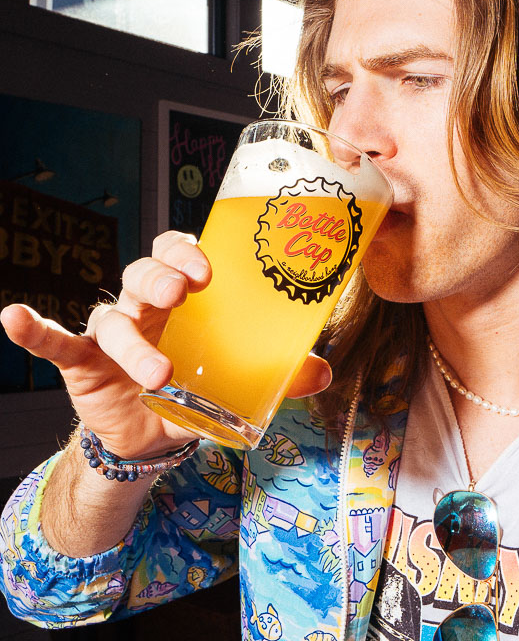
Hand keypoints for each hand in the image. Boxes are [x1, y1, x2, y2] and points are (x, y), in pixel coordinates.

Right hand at [0, 231, 331, 458]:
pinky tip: (14, 318)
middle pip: (144, 272)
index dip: (188, 250)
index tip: (209, 267)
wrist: (155, 434)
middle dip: (162, 276)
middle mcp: (145, 305)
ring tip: (158, 370)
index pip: (178, 253)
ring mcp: (111, 331)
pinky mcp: (82, 362)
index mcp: (183, 299)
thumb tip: (323, 372)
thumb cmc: (197, 388)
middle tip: (185, 291)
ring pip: (114, 318)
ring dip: (132, 340)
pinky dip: (35, 330)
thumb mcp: (238, 380)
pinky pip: (56, 341)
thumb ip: (278, 374)